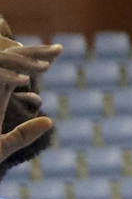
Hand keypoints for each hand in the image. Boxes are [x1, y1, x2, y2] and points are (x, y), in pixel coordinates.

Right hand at [0, 34, 57, 160]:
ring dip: (21, 62)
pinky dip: (5, 78)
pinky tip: (23, 81)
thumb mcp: (1, 148)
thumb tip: (49, 121)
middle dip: (34, 52)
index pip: (17, 66)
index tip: (59, 51)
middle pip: (10, 59)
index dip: (36, 55)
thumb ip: (22, 135)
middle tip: (59, 49)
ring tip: (47, 67)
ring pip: (1, 64)